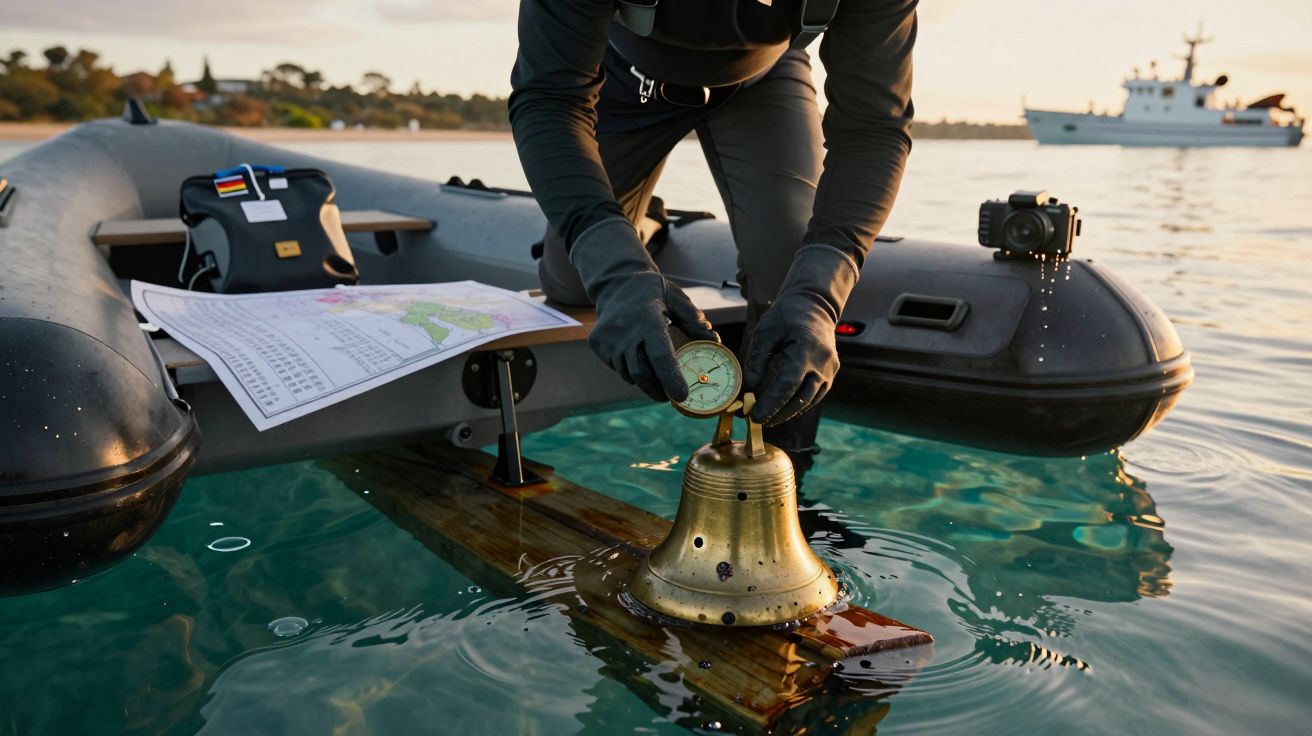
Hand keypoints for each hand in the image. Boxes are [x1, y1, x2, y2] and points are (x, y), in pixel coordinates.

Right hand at [571, 218, 718, 401]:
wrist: (616, 282)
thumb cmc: (653, 292)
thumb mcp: (676, 299)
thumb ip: (694, 321)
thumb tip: (716, 342)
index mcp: (648, 320)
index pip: (661, 356)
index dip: (671, 379)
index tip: (682, 396)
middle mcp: (625, 331)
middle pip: (643, 374)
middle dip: (658, 390)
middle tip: (669, 396)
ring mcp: (608, 339)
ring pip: (629, 374)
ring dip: (644, 379)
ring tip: (653, 371)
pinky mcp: (597, 344)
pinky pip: (617, 367)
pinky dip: (629, 370)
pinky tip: (634, 355)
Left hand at [744, 244, 859, 425]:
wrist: (815, 304)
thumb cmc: (787, 314)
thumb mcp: (766, 331)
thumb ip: (757, 360)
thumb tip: (747, 388)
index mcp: (806, 350)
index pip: (787, 385)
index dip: (771, 404)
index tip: (755, 416)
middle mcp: (823, 363)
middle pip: (800, 399)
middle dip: (778, 414)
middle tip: (757, 422)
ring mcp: (830, 370)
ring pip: (810, 401)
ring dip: (789, 413)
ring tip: (768, 419)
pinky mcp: (831, 373)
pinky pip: (815, 395)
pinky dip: (799, 405)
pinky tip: (783, 410)